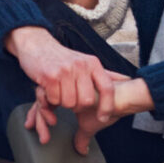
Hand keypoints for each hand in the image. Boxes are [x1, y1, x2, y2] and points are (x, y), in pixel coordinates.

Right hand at [7, 27, 125, 110]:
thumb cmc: (62, 58)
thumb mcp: (85, 61)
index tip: (103, 118)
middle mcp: (81, 66)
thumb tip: (126, 79)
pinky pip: (54, 99)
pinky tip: (48, 89)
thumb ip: (104, 72)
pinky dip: (50, 99)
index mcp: (92, 63)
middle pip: (86, 101)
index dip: (107, 106)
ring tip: (58, 92)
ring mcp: (65, 70)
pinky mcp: (50, 76)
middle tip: (70, 100)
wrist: (37, 44)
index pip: (107, 88)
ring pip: (69, 103)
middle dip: (77, 106)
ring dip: (62, 103)